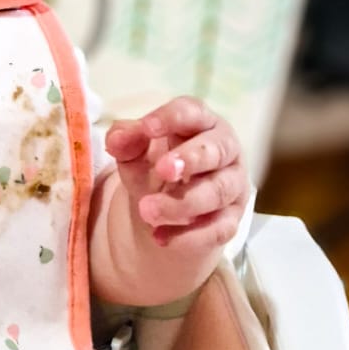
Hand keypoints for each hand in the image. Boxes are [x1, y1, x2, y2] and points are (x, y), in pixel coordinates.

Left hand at [105, 97, 248, 252]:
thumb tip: (116, 139)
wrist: (169, 212)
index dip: (172, 117)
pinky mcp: (231, 220)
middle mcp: (225, 151)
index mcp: (201, 124)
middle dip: (191, 158)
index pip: (193, 112)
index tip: (147, 128)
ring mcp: (232, 186)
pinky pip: (218, 229)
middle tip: (163, 170)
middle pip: (216, 150)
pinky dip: (189, 236)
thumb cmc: (157, 168)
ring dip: (182, 203)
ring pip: (217, 192)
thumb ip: (126, 142)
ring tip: (147, 210)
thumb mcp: (135, 154)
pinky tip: (160, 237)